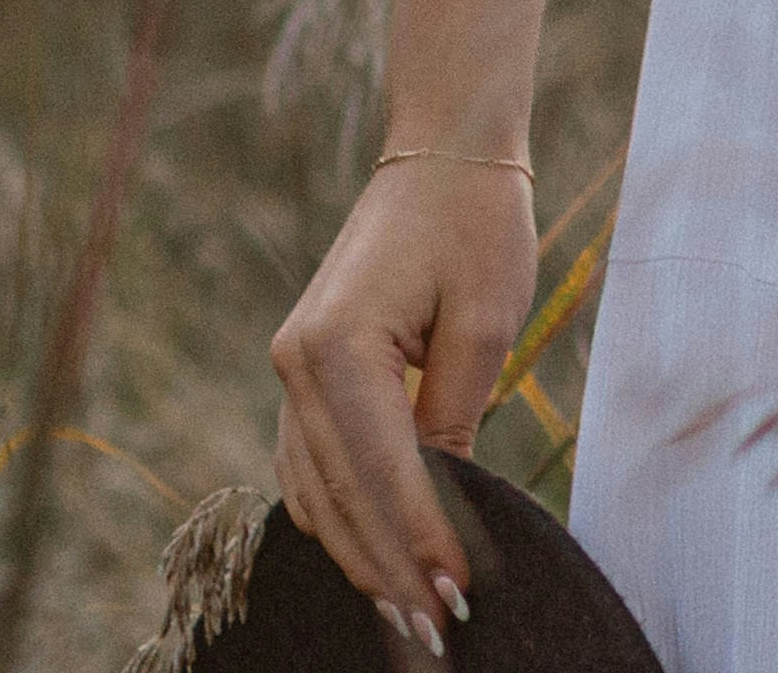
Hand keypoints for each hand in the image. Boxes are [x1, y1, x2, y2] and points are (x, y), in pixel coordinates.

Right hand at [270, 153, 530, 656]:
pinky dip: (343, 517)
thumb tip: (444, 500)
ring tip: (412, 609)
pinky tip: (378, 556)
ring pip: (317, 493)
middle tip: (436, 626)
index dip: (418, 536)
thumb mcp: (486, 318)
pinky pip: (312, 467)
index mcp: (334, 345)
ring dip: (362, 554)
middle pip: (339, 494)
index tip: (455, 591)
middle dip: (387, 565)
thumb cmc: (475, 221)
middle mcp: (296, 364)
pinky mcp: (305, 376)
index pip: (379, 467)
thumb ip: (454, 413)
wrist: (441, 152)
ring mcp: (291, 372)